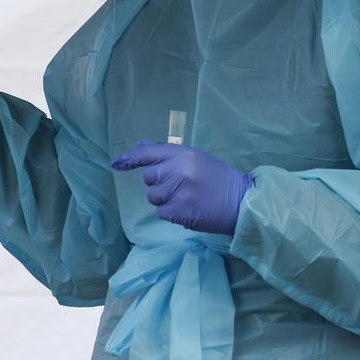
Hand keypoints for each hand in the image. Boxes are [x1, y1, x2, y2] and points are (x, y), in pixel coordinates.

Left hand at [111, 141, 253, 236]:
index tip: (118, 163)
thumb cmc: (219, 179)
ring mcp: (178, 192)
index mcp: (183, 154)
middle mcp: (178, 170)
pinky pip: (161, 212)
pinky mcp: (178, 212)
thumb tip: (140, 147)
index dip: (130, 158)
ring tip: (186, 197)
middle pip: (148, 177)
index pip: (149, 154)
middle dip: (158, 182)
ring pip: (153, 196)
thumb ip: (168, 153)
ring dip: (164, 199)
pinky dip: (171, 212)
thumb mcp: (196, 158)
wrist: (241, 202)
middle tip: (179, 185)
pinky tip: (188, 208)